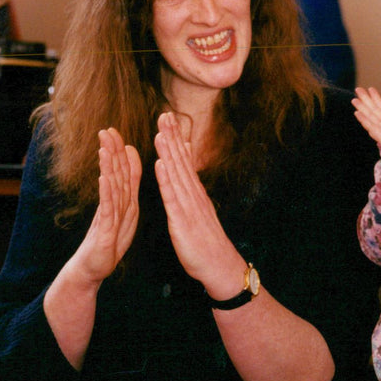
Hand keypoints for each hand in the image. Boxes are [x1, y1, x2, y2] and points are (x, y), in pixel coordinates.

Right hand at [72, 127, 141, 283]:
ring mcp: (108, 217)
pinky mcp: (104, 230)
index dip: (120, 152)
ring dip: (107, 168)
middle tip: (106, 130)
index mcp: (123, 201)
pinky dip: (107, 193)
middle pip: (113, 175)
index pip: (122, 172)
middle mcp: (114, 205)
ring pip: (110, 189)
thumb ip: (127, 189)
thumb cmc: (109, 241)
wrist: (93, 268)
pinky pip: (107, 209)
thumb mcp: (125, 213)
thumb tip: (129, 166)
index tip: (117, 132)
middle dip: (111, 152)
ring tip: (104, 149)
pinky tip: (104, 179)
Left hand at [154, 111, 243, 293]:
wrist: (219, 266)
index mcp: (195, 195)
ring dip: (168, 151)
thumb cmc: (208, 244)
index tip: (170, 119)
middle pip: (182, 162)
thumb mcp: (199, 215)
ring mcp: (189, 207)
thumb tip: (188, 180)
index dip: (176, 140)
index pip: (185, 162)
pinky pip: (173, 197)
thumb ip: (193, 197)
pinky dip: (166, 178)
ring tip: (160, 131)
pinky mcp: (183, 221)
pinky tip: (160, 163)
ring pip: (177, 174)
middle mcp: (194, 196)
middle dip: (172, 137)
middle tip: (165, 114)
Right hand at [352, 86, 380, 147]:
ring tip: (354, 99)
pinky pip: (371, 127)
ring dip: (362, 108)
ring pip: (370, 116)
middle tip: (358, 89)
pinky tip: (357, 113)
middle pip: (374, 110)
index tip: (370, 89)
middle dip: (366, 100)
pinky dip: (364, 120)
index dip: (376, 98)